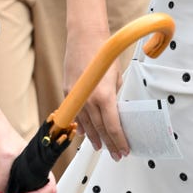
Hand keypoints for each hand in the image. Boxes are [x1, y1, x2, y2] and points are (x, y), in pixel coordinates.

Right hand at [65, 31, 128, 160]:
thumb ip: (114, 96)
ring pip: (86, 125)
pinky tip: (85, 134)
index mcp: (104, 97)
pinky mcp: (68, 92)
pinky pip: (76, 114)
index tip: (124, 149)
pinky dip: (81, 125)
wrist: (84, 38)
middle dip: (109, 144)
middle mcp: (88, 100)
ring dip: (94, 138)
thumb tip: (114, 109)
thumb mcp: (116, 77)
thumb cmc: (103, 54)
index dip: (119, 140)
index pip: (113, 126)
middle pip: (100, 129)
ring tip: (101, 148)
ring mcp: (76, 97)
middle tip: (115, 155)